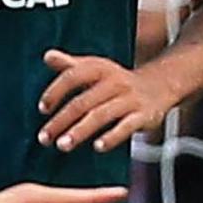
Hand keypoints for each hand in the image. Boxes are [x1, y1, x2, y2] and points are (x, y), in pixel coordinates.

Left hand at [39, 49, 175, 151]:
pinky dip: (112, 136)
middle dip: (61, 121)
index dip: (55, 92)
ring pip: (101, 115)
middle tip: (44, 138)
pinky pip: (126, 127)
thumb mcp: (96, 69)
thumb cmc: (117, 81)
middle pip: (83, 102)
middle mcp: (115, 82)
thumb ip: (70, 65)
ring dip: (80, 131)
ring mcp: (130, 99)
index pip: (73, 76)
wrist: (160, 85)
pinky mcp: (144, 115)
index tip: (43, 109)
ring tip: (62, 145)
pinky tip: (98, 147)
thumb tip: (47, 56)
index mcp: (100, 69)